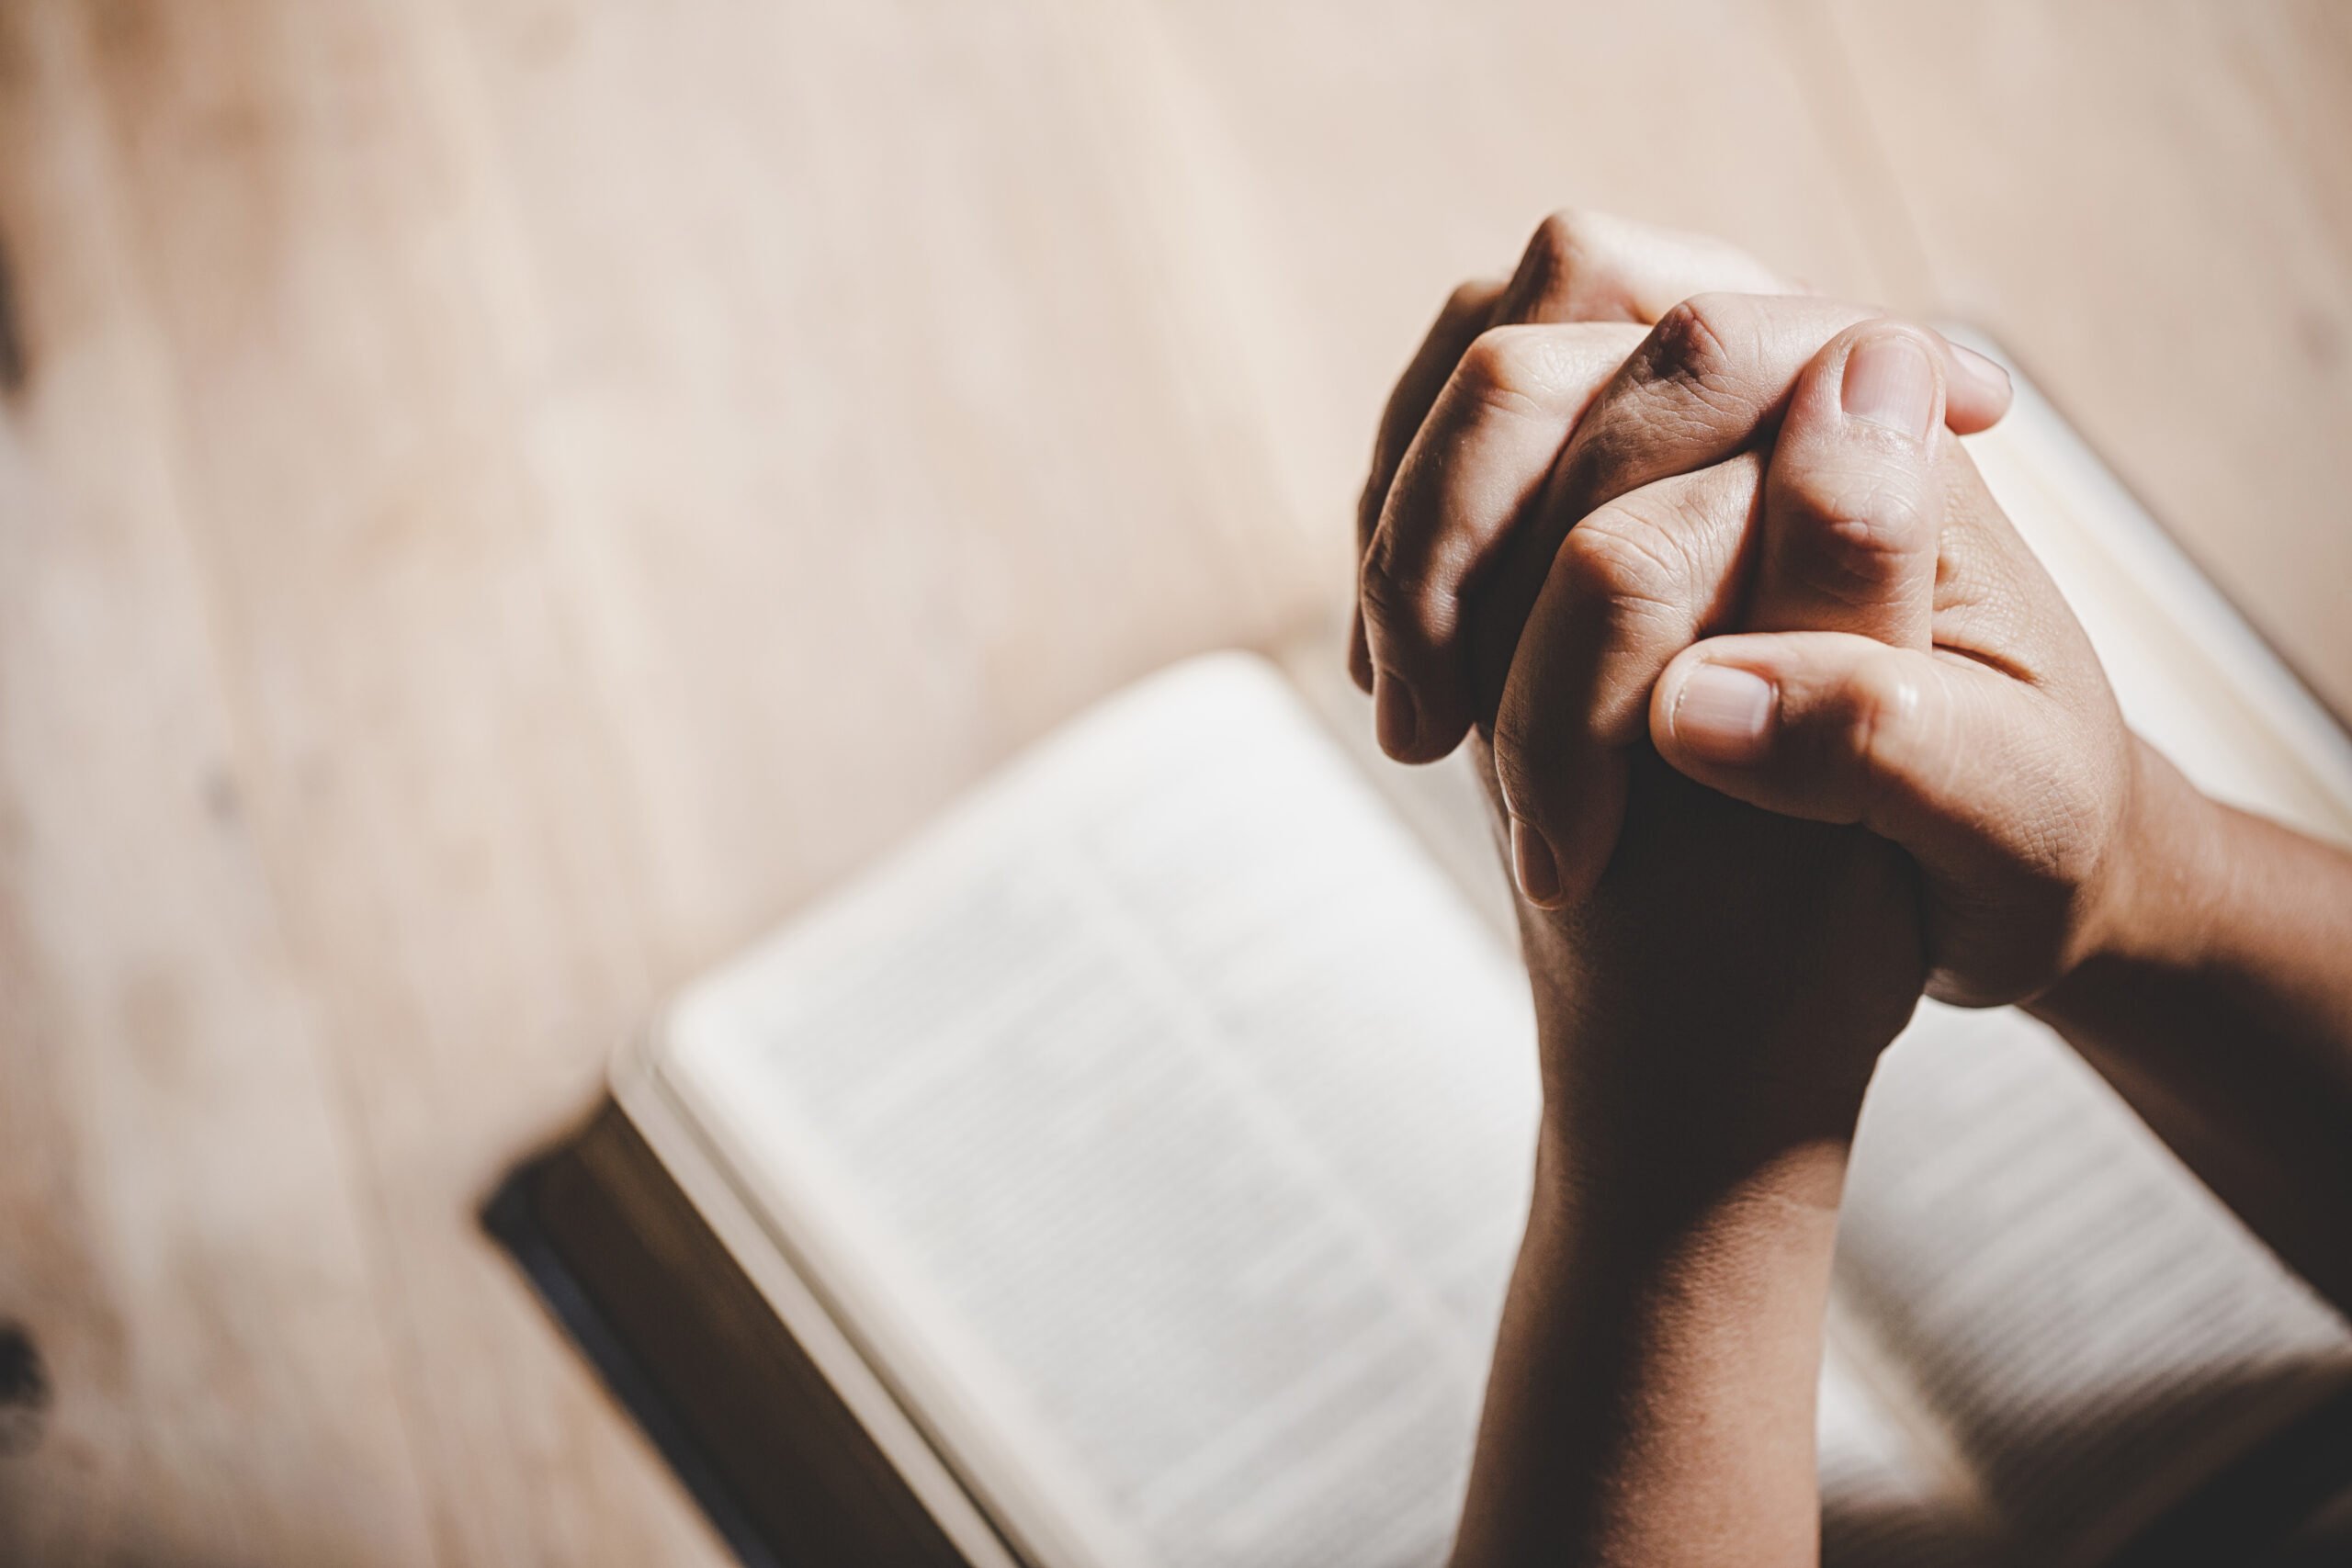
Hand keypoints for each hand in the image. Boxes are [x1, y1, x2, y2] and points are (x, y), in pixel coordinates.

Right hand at [1376, 276, 2134, 1008]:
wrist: (1988, 867)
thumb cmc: (2023, 835)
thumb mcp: (2009, 810)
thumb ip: (1878, 734)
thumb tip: (1692, 701)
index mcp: (1890, 435)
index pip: (1702, 362)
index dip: (1588, 535)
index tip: (1549, 743)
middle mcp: (1769, 403)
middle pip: (1541, 351)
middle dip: (1451, 531)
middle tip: (1436, 730)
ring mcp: (1668, 435)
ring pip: (1477, 383)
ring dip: (1410, 538)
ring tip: (1415, 719)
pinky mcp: (1600, 488)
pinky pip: (1449, 449)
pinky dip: (1404, 550)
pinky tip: (1410, 681)